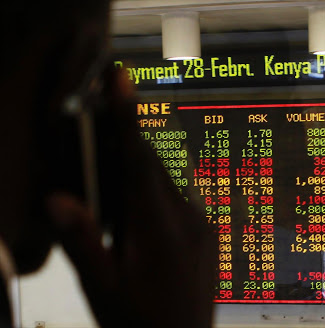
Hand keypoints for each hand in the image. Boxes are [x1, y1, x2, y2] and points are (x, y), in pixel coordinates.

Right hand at [46, 68, 214, 326]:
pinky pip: (182, 195)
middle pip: (154, 163)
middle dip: (129, 138)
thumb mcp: (104, 287)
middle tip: (109, 112)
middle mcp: (187, 216)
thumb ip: (83, 241)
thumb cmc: (139, 323)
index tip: (123, 78)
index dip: (128, 116)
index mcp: (158, 227)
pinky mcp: (209, 232)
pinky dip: (159, 188)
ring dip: (144, 165)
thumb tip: (57, 198)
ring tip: (121, 165)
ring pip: (169, 178)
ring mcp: (203, 223)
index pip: (139, 160)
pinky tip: (143, 203)